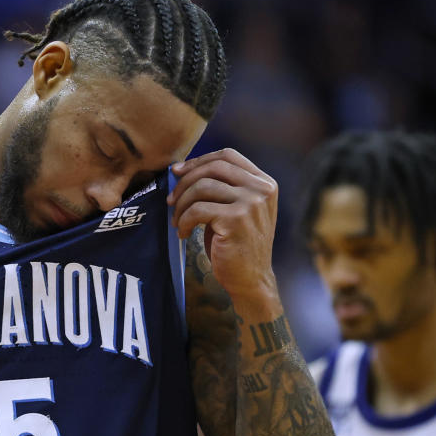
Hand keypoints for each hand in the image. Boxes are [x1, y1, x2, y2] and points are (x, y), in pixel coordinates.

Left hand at [168, 148, 278, 303]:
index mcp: (264, 183)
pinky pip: (198, 209)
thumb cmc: (237, 244)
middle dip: (186, 180)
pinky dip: (184, 220)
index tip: (178, 172)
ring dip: (182, 204)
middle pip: (214, 167)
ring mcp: (251, 203)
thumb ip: (222, 187)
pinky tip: (184, 233)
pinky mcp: (236, 220)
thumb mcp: (237, 209)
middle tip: (171, 199)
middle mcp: (261, 189)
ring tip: (177, 221)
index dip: (199, 160)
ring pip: (202, 187)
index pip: (228, 156)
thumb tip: (181, 169)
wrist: (251, 280)